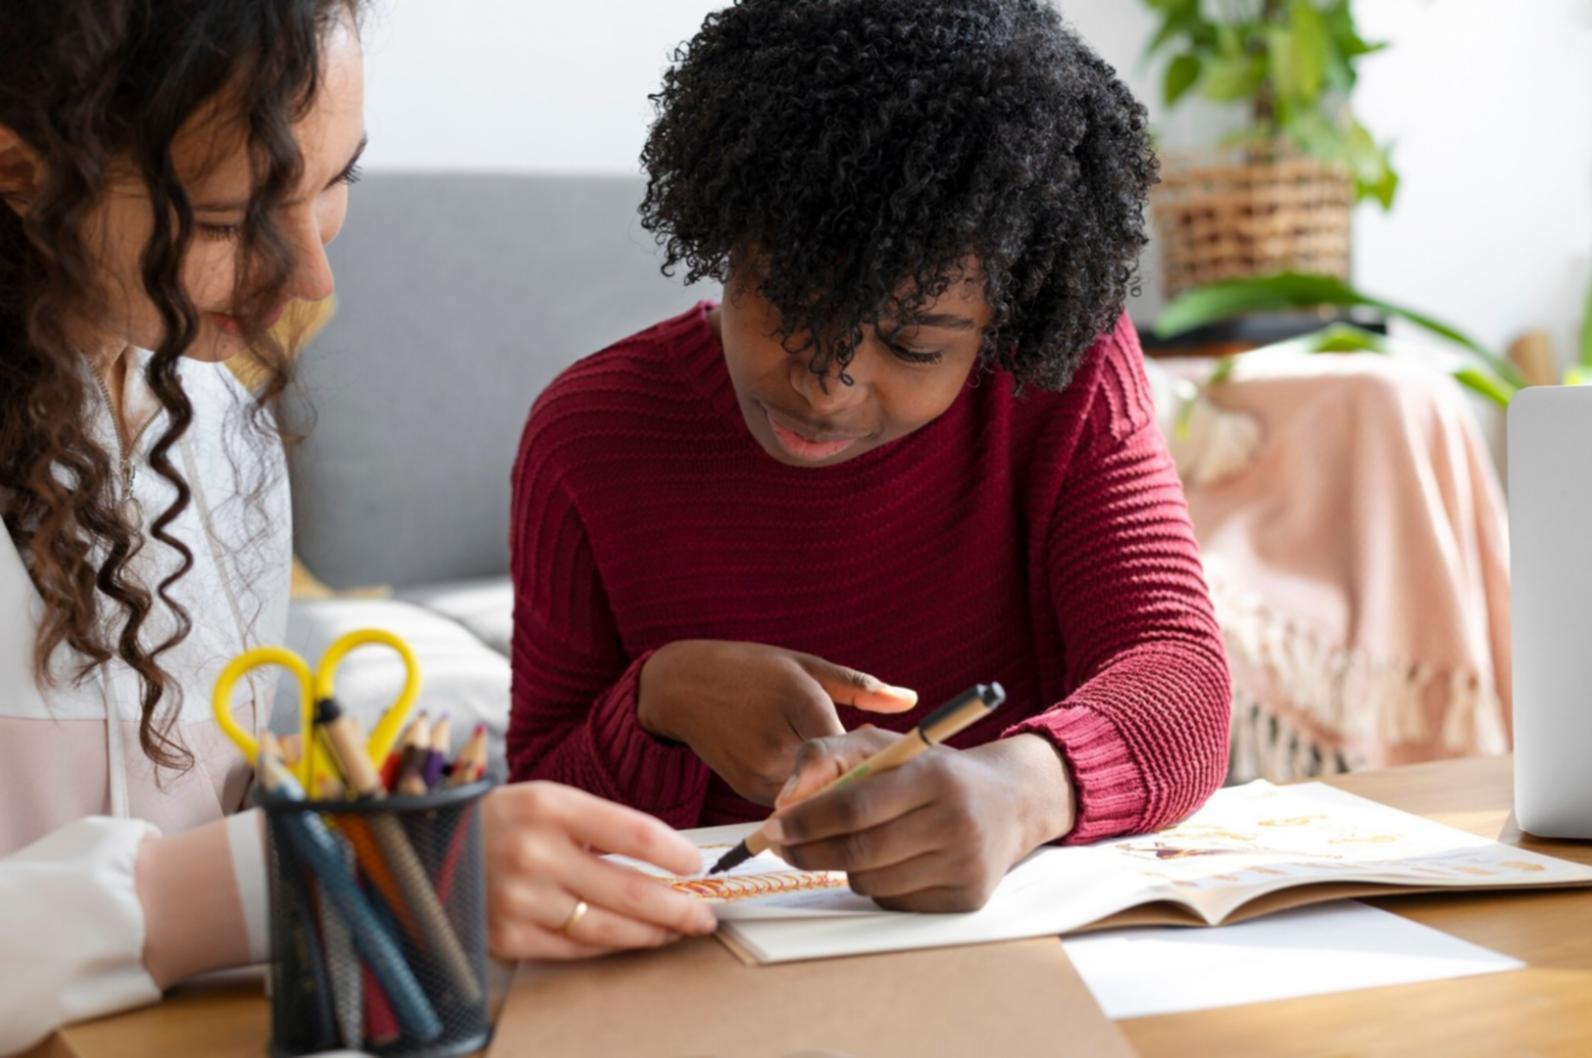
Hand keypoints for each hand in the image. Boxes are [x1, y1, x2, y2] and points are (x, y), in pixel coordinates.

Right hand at [482, 782, 718, 958]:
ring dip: (653, 932)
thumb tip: (667, 859)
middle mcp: (536, 853)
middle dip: (679, 908)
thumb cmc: (502, 823)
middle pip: (630, 890)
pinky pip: (577, 948)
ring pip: (609, 927)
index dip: (675, 854)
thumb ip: (600, 828)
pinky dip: (612, 946)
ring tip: (677, 929)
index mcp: (550, 806)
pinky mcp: (508, 936)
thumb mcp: (548, 802)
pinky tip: (634, 939)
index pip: (634, 833)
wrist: (425, 852)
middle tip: (705, 914)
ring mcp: (520, 899)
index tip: (698, 865)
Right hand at [636, 640, 917, 805]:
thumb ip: (860, 688)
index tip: (896, 769)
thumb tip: (911, 699)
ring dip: (833, 792)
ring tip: (850, 779)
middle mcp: (779, 743)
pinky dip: (807, 797)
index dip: (876, 764)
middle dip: (859, 781)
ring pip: (815, 798)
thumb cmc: (752, 668)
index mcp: (801, 703)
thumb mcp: (807, 666)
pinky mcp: (747, 789)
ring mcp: (760, 771)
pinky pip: (791, 803)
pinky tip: (817, 782)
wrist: (684, 687)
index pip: (851, 752)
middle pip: (836, 781)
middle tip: (881, 778)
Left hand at [765, 730, 1074, 911]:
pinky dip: (877, 884)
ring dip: (843, 867)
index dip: (807, 820)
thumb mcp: (885, 744)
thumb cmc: (934, 769)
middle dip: (809, 851)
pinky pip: (895, 902)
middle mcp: (954, 822)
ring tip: (847, 844)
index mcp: (934, 776)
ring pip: (872, 882)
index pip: (855, 807)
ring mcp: (964, 866)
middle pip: (859, 852)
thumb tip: (783, 800)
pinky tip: (889, 861)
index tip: (772, 827)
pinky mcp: (966, 899)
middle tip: (782, 846)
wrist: (1011, 801)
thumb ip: (826, 754)